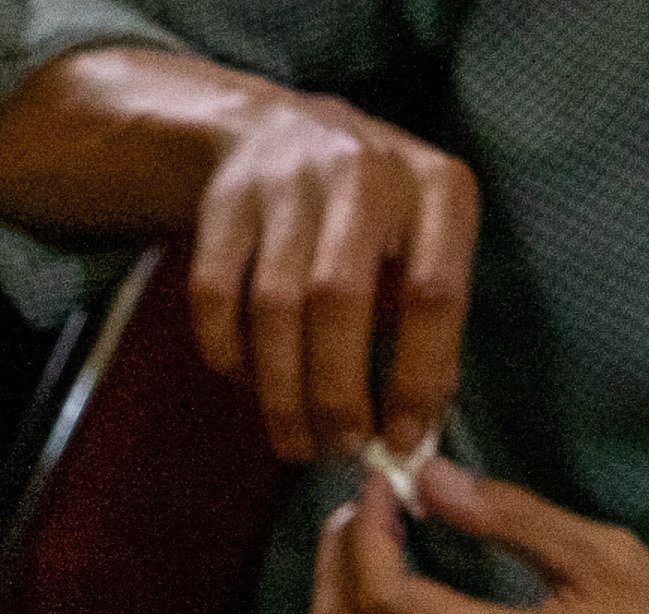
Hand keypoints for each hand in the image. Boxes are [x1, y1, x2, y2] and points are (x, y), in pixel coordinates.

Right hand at [185, 85, 474, 459]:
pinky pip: (215, 299)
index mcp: (434, 188)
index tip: (399, 439)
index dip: (416, 377)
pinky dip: (229, 354)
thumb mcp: (423, 243)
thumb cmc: (369, 212)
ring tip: (295, 438)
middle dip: (334, 392)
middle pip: (339, 301)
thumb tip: (414, 427)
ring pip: (273, 307)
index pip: (434, 293)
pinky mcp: (223, 204)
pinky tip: (249, 382)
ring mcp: (285, 184)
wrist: (279, 131)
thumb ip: (429, 325)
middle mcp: (363, 174)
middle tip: (335, 447)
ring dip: (280, 390)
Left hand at [302, 460, 648, 613]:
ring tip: (364, 556)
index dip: (363, 535)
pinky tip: (388, 611)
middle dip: (334, 567)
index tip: (378, 485)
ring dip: (333, 612)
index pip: (382, 600)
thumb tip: (429, 479)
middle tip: (360, 515)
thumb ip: (516, 519)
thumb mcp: (613, 562)